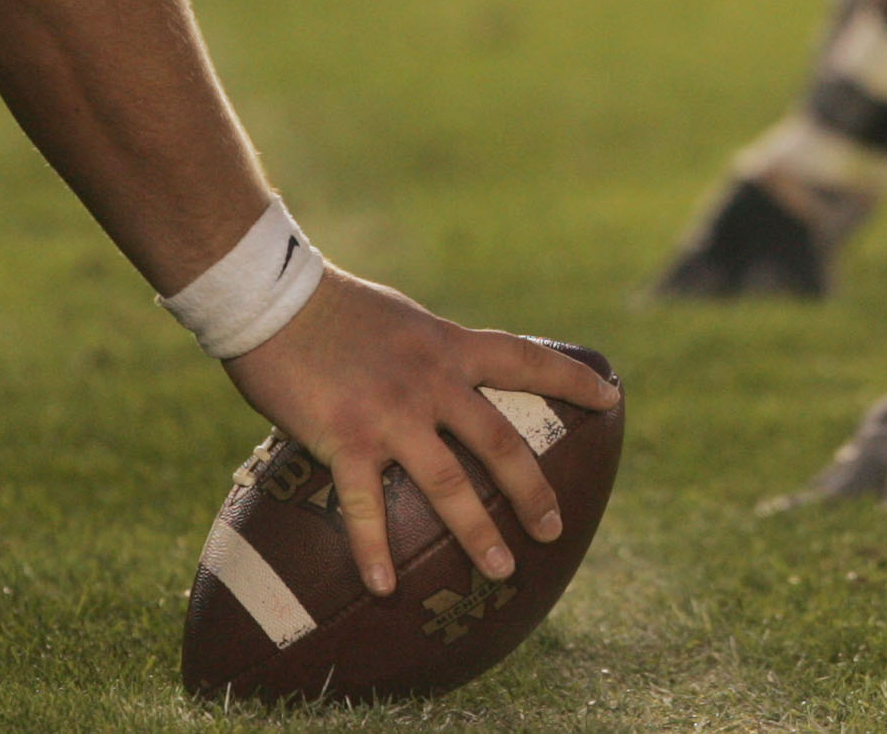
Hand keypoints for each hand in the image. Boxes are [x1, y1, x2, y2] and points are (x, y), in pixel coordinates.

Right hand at [222, 271, 619, 597]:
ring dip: (477, 532)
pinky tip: (384, 589)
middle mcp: (432, 382)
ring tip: (499, 571)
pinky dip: (374, 551)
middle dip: (532, 492)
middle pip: (500, 443)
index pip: (526, 361)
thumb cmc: (331, 307)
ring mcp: (390, 414)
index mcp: (448, 347)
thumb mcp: (402, 320)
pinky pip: (366, 507)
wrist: (272, 297)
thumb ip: (431, 353)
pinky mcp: (345, 439)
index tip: (613, 398)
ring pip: (450, 483)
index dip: (573, 381)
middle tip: (553, 530)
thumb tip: (446, 376)